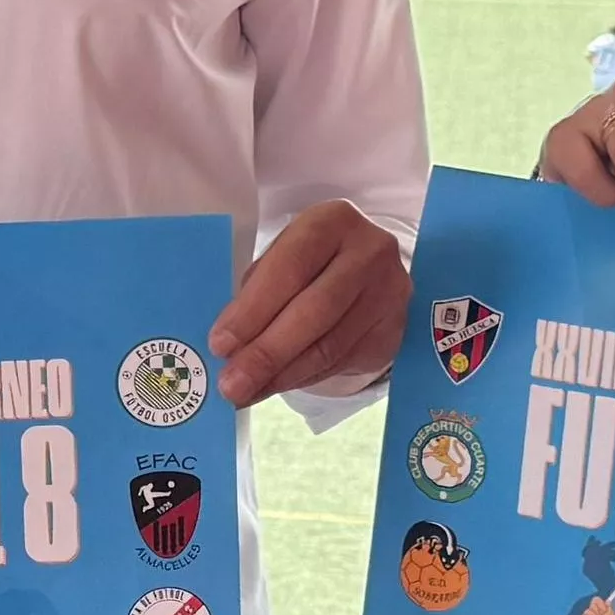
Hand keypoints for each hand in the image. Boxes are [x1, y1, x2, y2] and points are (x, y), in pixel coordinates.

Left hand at [210, 198, 409, 405]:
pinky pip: (343, 362)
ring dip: (283, 374)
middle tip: (232, 384)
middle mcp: (369, 252)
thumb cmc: (311, 263)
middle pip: (315, 310)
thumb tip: (231, 346)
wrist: (368, 274)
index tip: (220, 344)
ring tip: (248, 392)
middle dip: (268, 352)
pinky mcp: (394, 329)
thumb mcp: (282, 259)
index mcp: (332, 222)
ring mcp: (389, 292)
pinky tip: (277, 385)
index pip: (290, 266)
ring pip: (330, 345)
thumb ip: (257, 293)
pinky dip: (304, 378)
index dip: (254, 309)